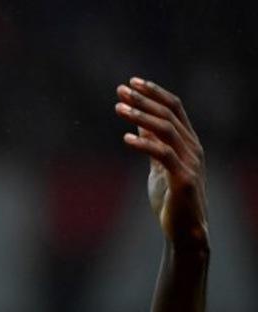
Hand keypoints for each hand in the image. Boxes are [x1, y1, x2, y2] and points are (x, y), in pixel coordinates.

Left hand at [115, 78, 207, 250]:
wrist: (185, 230)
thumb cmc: (171, 198)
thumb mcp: (158, 165)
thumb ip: (152, 144)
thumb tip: (138, 123)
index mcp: (188, 141)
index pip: (175, 108)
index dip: (154, 93)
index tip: (131, 82)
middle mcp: (193, 147)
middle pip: (169, 113)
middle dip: (144, 99)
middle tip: (121, 89)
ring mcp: (190, 162)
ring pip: (166, 130)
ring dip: (141, 116)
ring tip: (118, 108)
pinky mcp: (184, 178)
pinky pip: (163, 155)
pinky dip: (144, 144)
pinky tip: (126, 138)